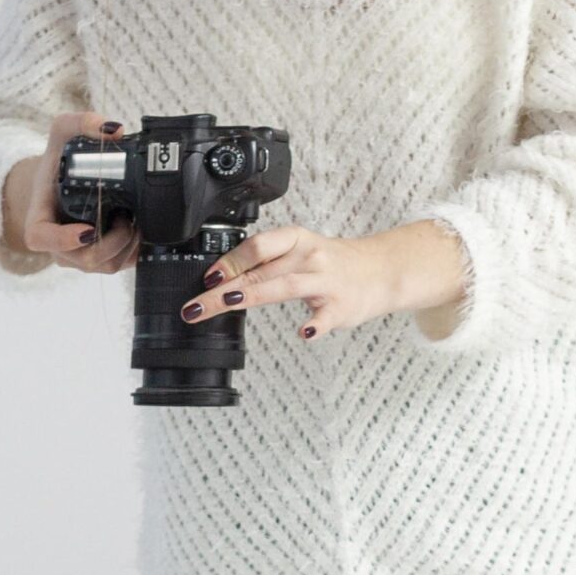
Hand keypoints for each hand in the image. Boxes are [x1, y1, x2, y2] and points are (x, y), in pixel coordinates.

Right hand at [10, 112, 139, 274]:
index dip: (64, 240)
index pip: (42, 240)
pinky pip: (118, 266)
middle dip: (112, 241)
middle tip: (126, 217)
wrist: (59, 182)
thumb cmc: (57, 162)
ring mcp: (78, 257)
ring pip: (105, 266)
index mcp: (40, 221)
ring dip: (126, 247)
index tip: (87, 229)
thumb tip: (115, 130)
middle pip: (85, 259)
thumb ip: (81, 123)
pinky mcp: (98, 260)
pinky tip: (138, 231)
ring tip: (134, 221)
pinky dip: (133, 252)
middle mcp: (58, 246)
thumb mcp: (61, 132)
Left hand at [179, 218, 469, 339]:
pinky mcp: (341, 307)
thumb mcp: (297, 251)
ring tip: (226, 304)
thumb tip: (219, 276)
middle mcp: (308, 257)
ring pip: (284, 286)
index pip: (257, 245)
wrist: (380, 271)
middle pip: (259, 271)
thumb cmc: (331, 264)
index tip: (207, 278)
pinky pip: (325, 317)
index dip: (229, 261)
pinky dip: (315, 326)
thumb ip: (263, 262)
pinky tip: (303, 334)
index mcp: (295, 240)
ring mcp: (325, 282)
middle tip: (194, 307)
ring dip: (253, 294)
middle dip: (222, 290)